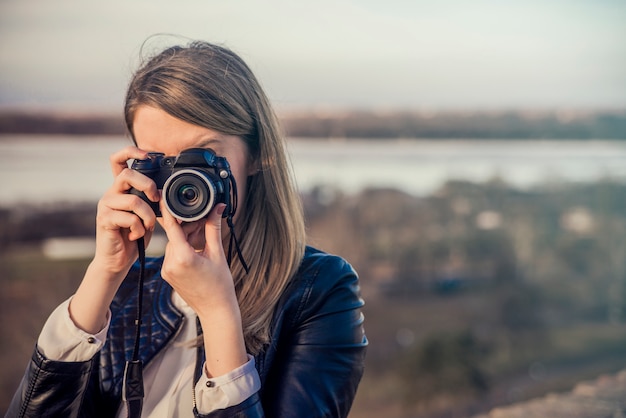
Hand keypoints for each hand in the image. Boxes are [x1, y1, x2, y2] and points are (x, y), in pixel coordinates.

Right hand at [70, 146, 159, 333]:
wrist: (118, 260)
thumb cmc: (134, 235)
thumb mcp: (147, 214)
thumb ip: (152, 200)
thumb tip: (166, 191)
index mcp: (121, 189)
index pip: (118, 160)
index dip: (131, 151)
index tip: (149, 154)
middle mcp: (111, 193)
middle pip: (126, 174)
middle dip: (147, 185)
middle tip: (156, 198)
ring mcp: (105, 206)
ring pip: (132, 200)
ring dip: (147, 215)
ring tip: (148, 226)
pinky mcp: (104, 220)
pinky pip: (128, 217)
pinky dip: (138, 227)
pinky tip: (136, 235)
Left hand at [159, 202, 236, 316]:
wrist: (215, 309)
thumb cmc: (220, 285)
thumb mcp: (217, 253)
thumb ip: (213, 228)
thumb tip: (217, 208)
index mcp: (183, 257)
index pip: (171, 227)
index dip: (167, 210)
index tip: (164, 196)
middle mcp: (171, 264)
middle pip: (175, 234)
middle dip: (188, 226)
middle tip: (204, 222)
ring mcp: (167, 270)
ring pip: (173, 243)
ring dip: (185, 237)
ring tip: (202, 238)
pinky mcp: (167, 274)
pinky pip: (172, 253)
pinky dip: (182, 247)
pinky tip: (196, 249)